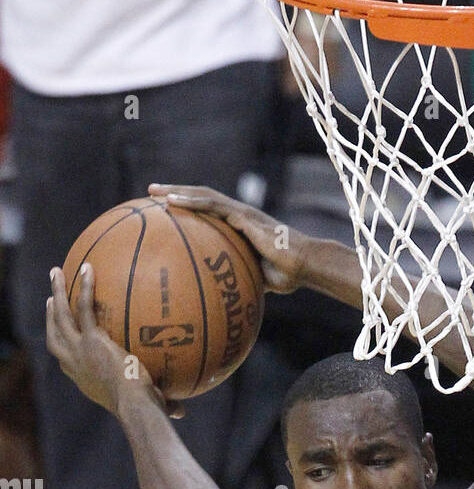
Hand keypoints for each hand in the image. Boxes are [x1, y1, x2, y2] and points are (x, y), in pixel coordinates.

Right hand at [46, 265, 182, 417]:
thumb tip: (181, 412)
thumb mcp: (148, 404)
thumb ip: (163, 402)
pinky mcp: (92, 339)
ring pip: (61, 315)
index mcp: (82, 377)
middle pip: (54, 333)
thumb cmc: (142, 410)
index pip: (64, 358)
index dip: (61, 343)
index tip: (60, 330)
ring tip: (56, 272)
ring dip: (56, 292)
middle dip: (50, 314)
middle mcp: (74, 362)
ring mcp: (79, 349)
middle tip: (50, 298)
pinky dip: (84, 287)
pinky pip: (85, 307)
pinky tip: (88, 268)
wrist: (134, 406)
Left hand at [148, 184, 308, 293]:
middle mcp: (239, 214)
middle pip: (202, 198)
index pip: (210, 211)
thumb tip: (226, 297)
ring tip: (155, 192)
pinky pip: (213, 205)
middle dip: (177, 193)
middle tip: (152, 193)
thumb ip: (241, 279)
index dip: (190, 208)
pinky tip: (172, 203)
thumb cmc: (287, 274)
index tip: (168, 210)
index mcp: (241, 226)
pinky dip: (191, 202)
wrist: (306, 265)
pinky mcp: (245, 216)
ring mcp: (242, 212)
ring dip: (178, 192)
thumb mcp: (257, 278)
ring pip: (204, 196)